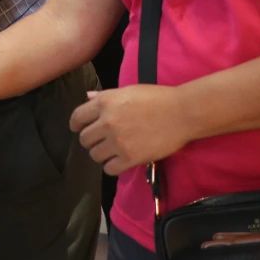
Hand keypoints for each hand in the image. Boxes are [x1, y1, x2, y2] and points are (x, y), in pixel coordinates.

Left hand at [70, 85, 191, 175]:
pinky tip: (119, 161)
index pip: (77, 117)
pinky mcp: (130, 157)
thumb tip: (87, 97)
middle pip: (84, 138)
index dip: (76, 124)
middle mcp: (107, 122)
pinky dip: (112, 166)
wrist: (183, 112)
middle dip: (91, 140)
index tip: (79, 128)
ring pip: (94, 155)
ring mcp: (118, 141)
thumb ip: (105, 96)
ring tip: (112, 151)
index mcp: (105, 103)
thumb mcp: (128, 91)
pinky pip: (109, 168)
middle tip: (100, 141)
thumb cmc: (157, 98)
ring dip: (101, 154)